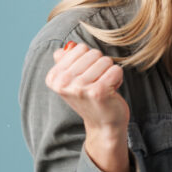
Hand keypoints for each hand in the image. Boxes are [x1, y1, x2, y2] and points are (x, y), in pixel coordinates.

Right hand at [46, 41, 130, 171]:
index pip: (80, 48)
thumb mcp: (73, 80)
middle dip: (100, 66)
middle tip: (97, 83)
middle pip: (93, 53)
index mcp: (54, 77)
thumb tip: (67, 47)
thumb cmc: (90, 97)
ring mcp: (80, 88)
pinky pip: (116, 69)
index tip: (87, 77)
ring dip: (109, 72)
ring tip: (104, 87)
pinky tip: (112, 90)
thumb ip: (67, 61)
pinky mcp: (98, 92)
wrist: (103, 124)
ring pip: (106, 60)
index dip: (89, 60)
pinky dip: (118, 77)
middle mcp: (63, 83)